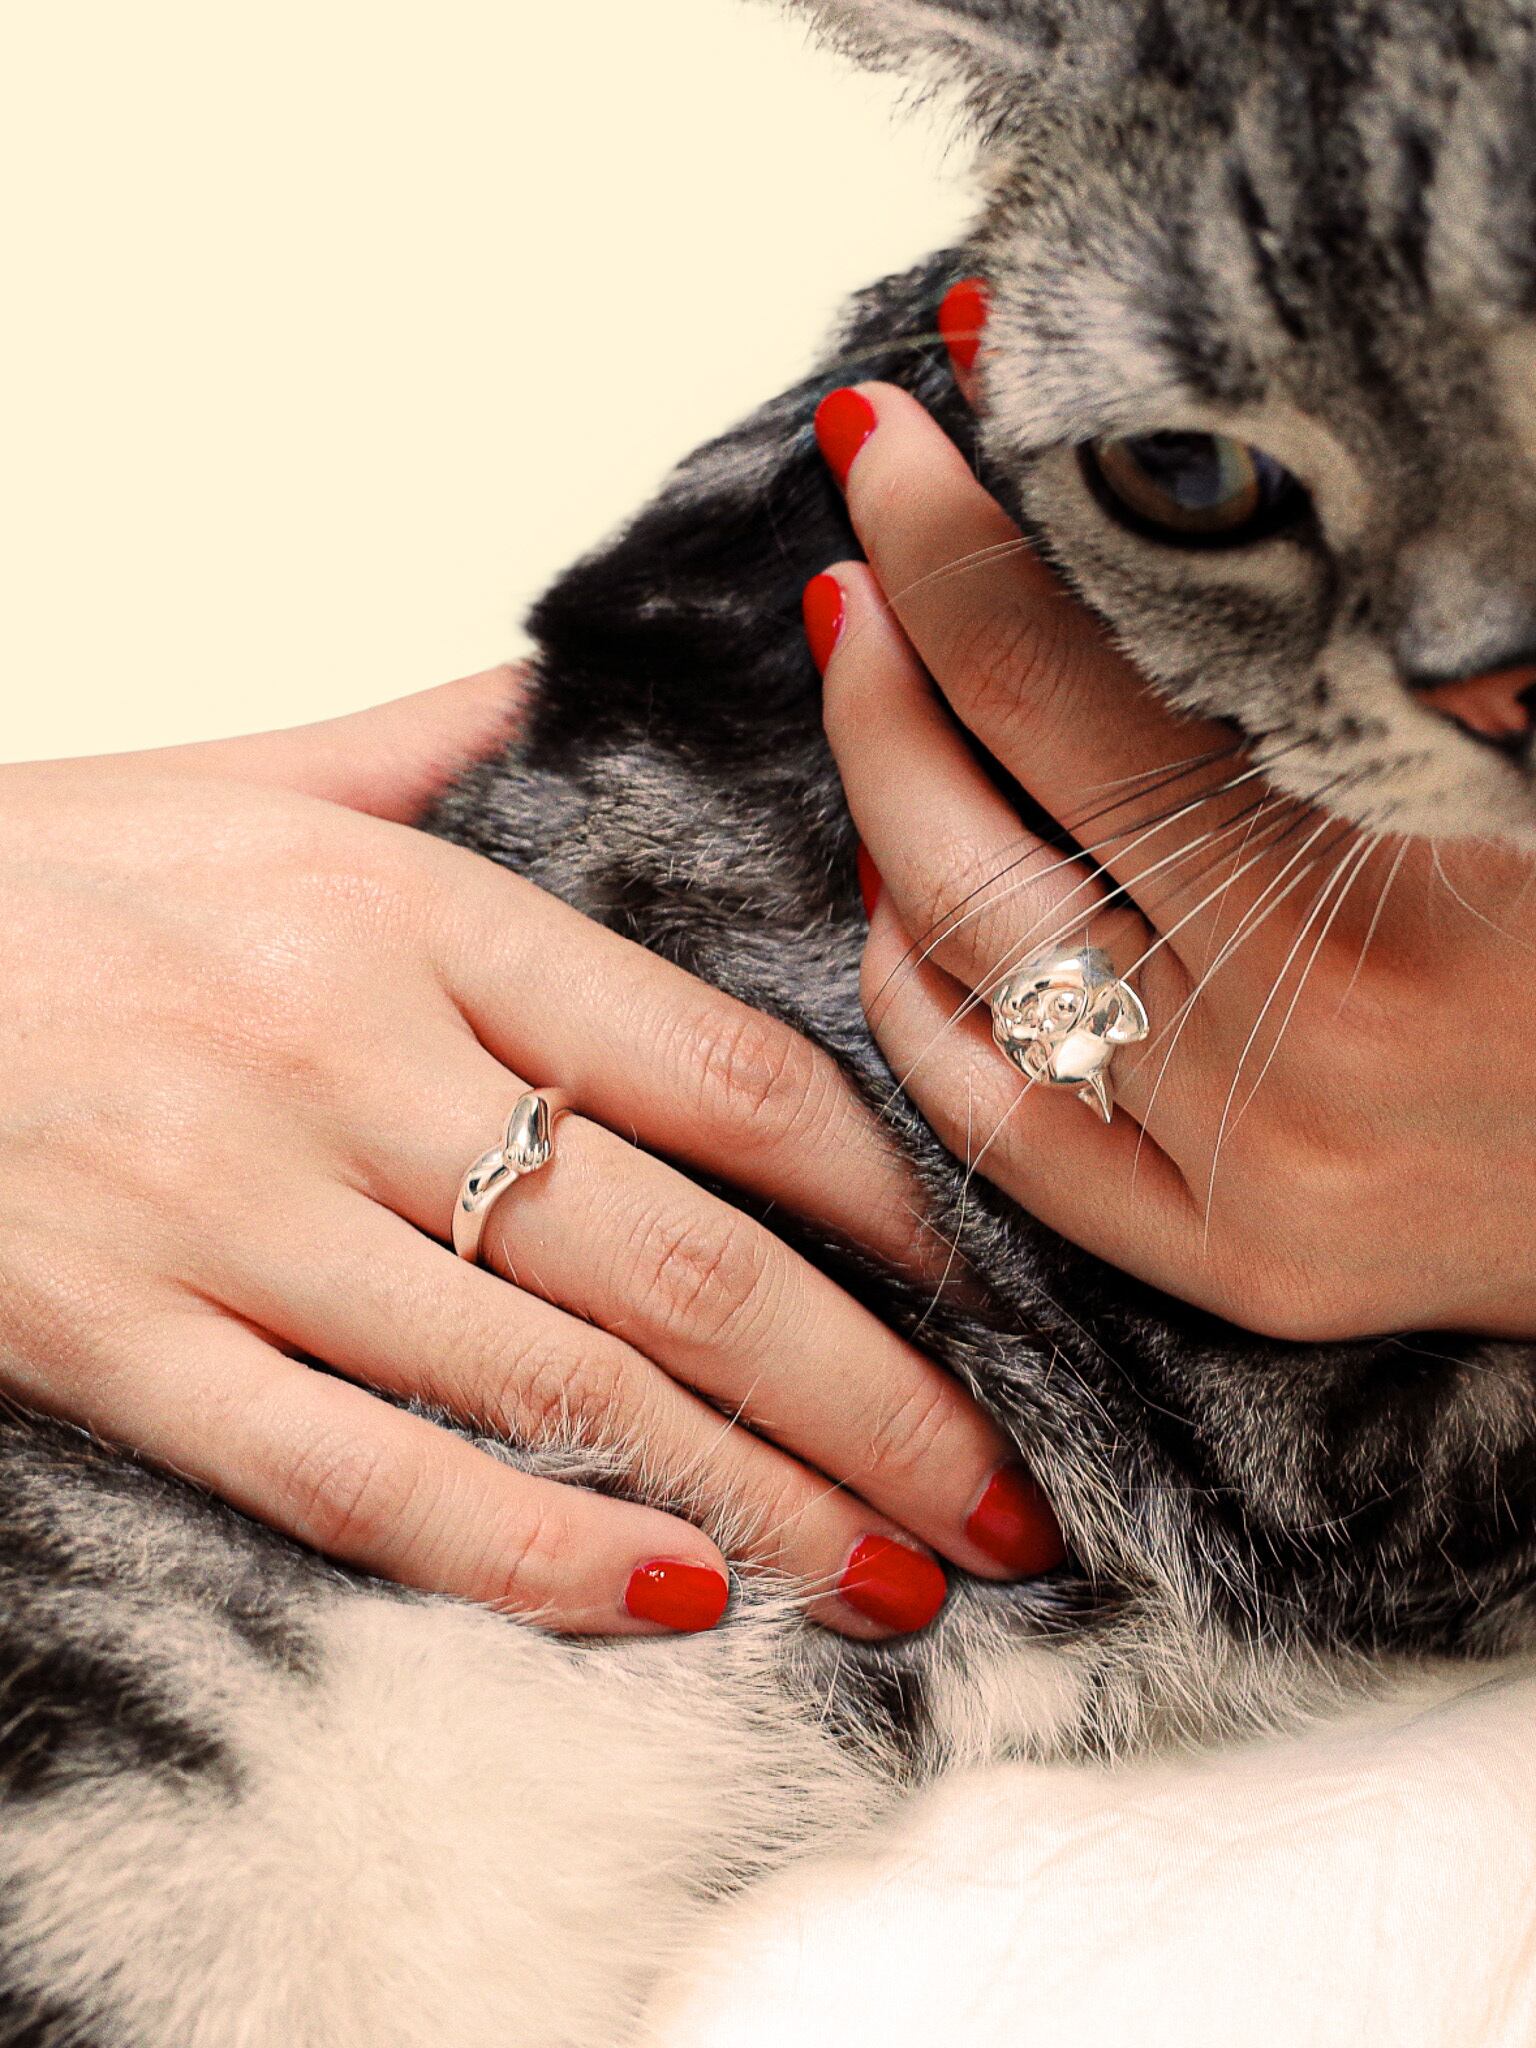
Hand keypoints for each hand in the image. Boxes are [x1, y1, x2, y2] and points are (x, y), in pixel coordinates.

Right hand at [0, 673, 1061, 1640]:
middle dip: (871, 1397)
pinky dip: (528, 1551)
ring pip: (552, 1385)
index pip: (711, 1066)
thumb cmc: (28, 870)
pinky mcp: (117, 1340)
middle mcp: (343, 1061)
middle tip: (1002, 1503)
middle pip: (677, 1258)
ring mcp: (230, 1212)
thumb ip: (415, 744)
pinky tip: (675, 1605)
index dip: (878, 1191)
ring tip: (898, 1585)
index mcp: (405, 912)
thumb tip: (539, 682)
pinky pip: (358, 1472)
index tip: (976, 1279)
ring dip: (756, 1502)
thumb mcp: (233, 776)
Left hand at [808, 381, 1535, 1342]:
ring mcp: (1262, 1167)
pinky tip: (894, 905)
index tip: (903, 417)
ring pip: (969, 967)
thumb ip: (1392, 625)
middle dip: (896, 647)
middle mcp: (1311, 1031)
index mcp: (1411, 858)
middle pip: (993, 817)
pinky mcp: (1244, 1265)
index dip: (967, 539)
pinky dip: (917, 1009)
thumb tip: (1220, 480)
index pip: (1087, 676)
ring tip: (869, 677)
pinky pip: (1001, 1139)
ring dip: (883, 801)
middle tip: (866, 529)